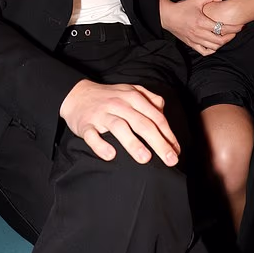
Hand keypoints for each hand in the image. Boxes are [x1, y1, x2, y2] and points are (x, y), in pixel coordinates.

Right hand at [59, 78, 180, 165]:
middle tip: (170, 160)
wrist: (77, 94)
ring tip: (145, 159)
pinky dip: (100, 145)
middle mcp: (119, 104)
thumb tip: (164, 111)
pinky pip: (92, 135)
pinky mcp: (85, 124)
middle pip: (142, 124)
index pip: (155, 117)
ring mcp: (102, 114)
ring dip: (133, 143)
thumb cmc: (110, 97)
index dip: (168, 135)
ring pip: (119, 127)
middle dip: (158, 142)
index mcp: (133, 97)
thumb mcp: (131, 91)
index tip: (177, 152)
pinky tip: (110, 155)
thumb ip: (150, 99)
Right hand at [160, 0, 241, 55]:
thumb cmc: (182, 8)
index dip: (234, 28)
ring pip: (214, 47)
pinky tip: (215, 44)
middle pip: (220, 40)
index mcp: (201, 22)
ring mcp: (195, 40)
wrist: (167, 16)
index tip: (240, 26)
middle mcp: (199, 33)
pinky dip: (212, 50)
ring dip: (223, 43)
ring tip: (226, 37)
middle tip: (235, 32)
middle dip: (231, 36)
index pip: (222, 28)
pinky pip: (205, 51)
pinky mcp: (191, 44)